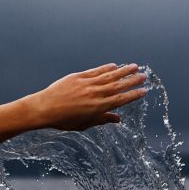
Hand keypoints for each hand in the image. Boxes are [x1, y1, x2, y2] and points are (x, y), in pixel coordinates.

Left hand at [23, 63, 148, 130]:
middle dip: (132, 80)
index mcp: (97, 108)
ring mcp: (87, 84)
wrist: (44, 108)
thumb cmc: (63, 120)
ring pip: (109, 76)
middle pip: (118, 86)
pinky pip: (96, 71)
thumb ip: (102, 120)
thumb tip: (118, 119)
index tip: (144, 91)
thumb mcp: (84, 124)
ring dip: (123, 71)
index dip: (133, 95)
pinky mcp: (78, 77)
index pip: (120, 100)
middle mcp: (95, 94)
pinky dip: (106, 68)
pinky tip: (114, 65)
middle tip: (144, 76)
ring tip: (135, 66)